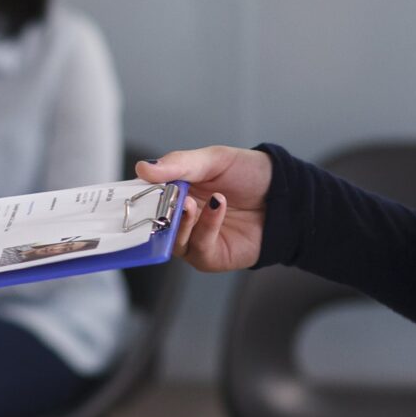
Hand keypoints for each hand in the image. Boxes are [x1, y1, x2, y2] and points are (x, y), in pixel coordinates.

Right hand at [136, 148, 271, 273]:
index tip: (129, 192)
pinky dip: (204, 226)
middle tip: (167, 196)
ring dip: (180, 221)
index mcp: (174, 192)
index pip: (143, 198)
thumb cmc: (250, 175)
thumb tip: (143, 168)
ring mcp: (193, 239)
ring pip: (171, 239)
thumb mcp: (213, 159)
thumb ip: (179, 164)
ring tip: (193, 202)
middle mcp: (179, 218)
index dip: (134, 197)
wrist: (285, 195)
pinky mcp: (210, 257)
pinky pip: (197, 247)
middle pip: (152, 224)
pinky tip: (217, 206)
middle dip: (156, 211)